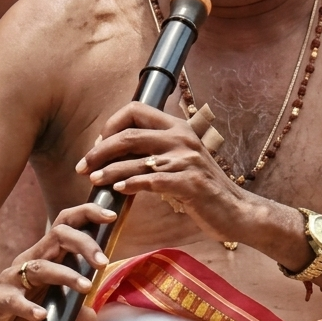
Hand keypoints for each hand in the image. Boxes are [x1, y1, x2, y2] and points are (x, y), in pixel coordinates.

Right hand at [0, 202, 114, 320]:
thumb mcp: (51, 319)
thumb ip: (72, 315)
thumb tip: (93, 315)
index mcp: (44, 260)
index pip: (66, 227)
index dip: (87, 215)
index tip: (111, 216)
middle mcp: (28, 263)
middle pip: (58, 236)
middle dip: (84, 244)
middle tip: (103, 261)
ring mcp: (11, 282)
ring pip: (41, 267)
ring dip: (66, 275)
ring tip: (86, 287)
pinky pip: (13, 300)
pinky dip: (29, 307)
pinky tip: (42, 316)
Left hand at [75, 103, 252, 243]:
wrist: (237, 210)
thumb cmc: (204, 188)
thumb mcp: (182, 160)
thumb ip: (157, 151)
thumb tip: (120, 152)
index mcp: (178, 127)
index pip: (136, 110)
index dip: (111, 124)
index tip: (98, 143)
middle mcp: (182, 138)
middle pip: (129, 135)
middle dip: (100, 150)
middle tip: (84, 166)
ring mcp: (186, 160)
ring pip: (136, 159)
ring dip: (109, 170)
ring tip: (93, 180)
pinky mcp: (189, 183)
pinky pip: (151, 180)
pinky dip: (131, 184)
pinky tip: (118, 190)